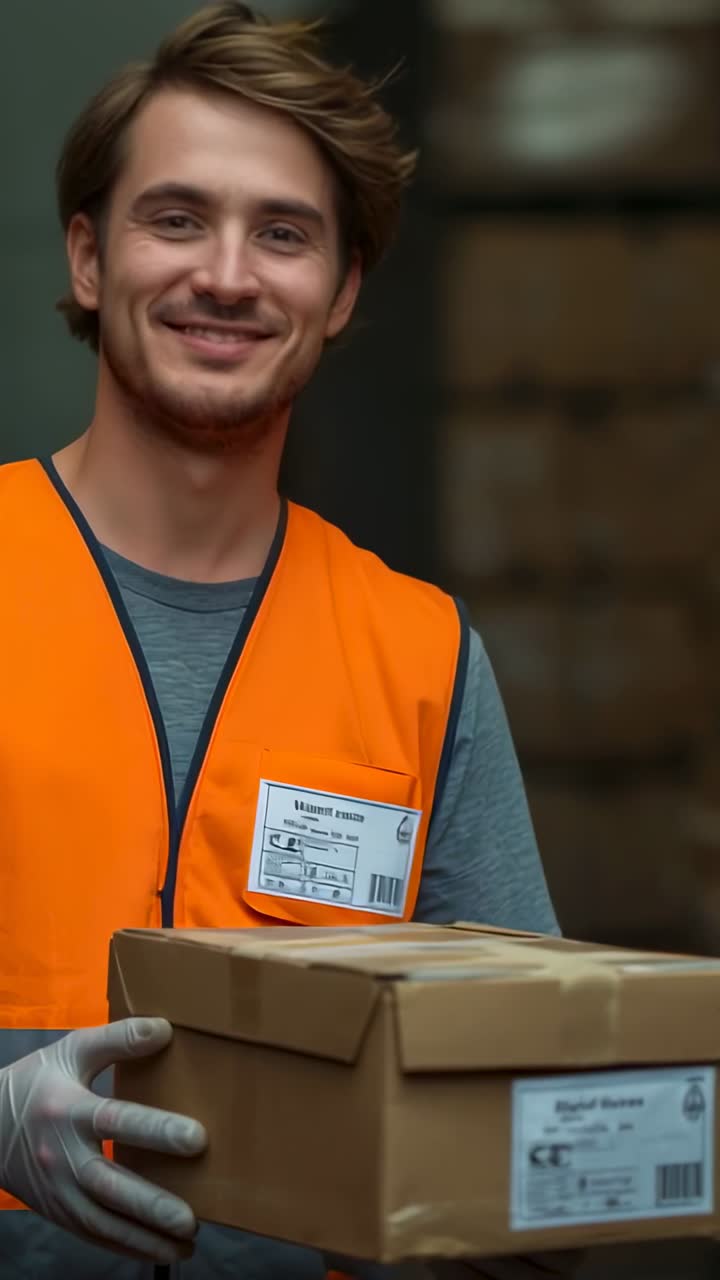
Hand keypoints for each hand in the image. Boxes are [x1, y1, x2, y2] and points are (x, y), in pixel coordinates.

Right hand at [0, 1017, 206, 1262]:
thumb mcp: (72, 1050)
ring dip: (144, 1236)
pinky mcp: (56, 1210)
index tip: (197, 1139)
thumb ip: (118, 1038)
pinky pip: (92, 1234)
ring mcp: (57, 1190)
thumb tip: (165, 1029)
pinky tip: (160, 1251)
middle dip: (150, 1204)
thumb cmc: (36, 1083)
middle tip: (191, 1218)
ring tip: (187, 1242)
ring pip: (101, 1221)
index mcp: (68, 1110)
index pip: (115, 1120)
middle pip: (108, 1184)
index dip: (155, 1130)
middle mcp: (61, 1156)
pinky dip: (126, 1246)